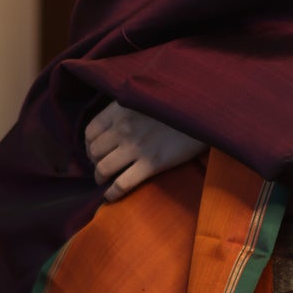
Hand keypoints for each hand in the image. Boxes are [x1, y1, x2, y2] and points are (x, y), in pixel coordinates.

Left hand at [85, 100, 204, 200]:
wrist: (203, 112)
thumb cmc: (177, 103)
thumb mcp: (147, 95)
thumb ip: (128, 104)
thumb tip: (116, 120)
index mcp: (120, 109)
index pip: (91, 131)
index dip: (88, 145)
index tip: (94, 151)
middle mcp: (123, 128)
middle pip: (95, 152)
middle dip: (94, 162)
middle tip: (100, 166)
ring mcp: (136, 147)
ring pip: (103, 169)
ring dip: (99, 178)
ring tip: (103, 181)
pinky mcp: (151, 164)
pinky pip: (121, 184)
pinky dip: (111, 194)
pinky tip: (110, 196)